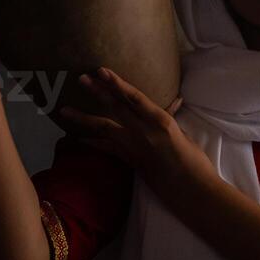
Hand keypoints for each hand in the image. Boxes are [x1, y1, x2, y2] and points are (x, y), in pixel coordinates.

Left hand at [58, 67, 217, 205]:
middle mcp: (144, 131)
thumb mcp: (182, 134)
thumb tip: (170, 106)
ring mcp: (134, 147)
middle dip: (97, 92)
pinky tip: (77, 138)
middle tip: (80, 78)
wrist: (192, 189)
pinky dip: (92, 142)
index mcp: (160, 120)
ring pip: (104, 128)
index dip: (117, 83)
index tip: (102, 71)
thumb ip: (169, 119)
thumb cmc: (194, 161)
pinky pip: (106, 149)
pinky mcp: (129, 161)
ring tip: (65, 110)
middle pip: (116, 107)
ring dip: (83, 118)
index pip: (134, 97)